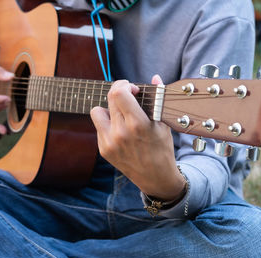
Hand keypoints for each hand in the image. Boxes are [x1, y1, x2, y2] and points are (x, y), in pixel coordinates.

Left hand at [90, 75, 185, 200]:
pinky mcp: (103, 150)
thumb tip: (155, 77)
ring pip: (97, 111)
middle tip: (128, 97)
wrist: (156, 178)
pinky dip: (108, 124)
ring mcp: (109, 143)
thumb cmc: (162, 148)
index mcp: (138, 125)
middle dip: (119, 93)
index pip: (118, 93)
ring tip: (121, 115)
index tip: (132, 89)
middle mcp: (120, 133)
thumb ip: (157, 98)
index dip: (124, 85)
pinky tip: (121, 131)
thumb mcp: (163, 124)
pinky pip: (99, 127)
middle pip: (109, 99)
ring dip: (108, 108)